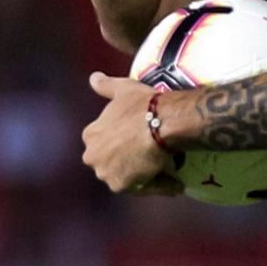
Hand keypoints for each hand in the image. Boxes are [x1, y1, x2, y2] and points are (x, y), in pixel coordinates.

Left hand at [82, 73, 173, 192]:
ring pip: (127, 177)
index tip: (138, 138)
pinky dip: (159, 186)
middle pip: (112, 162)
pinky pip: (143, 188)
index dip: (123, 142)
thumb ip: (105, 86)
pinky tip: (175, 183)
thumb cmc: (142, 105)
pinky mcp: (121, 186)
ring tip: (165, 169)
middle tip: (151, 154)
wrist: (162, 122)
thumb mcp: (123, 90)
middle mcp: (92, 157)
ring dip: (143, 175)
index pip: (105, 143)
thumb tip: (93, 77)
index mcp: (90, 135)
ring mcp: (105, 173)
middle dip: (128, 161)